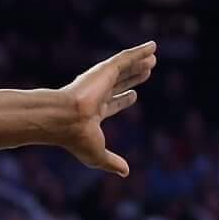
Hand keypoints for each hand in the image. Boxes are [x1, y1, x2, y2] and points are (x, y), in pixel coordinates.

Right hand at [55, 43, 155, 177]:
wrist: (65, 120)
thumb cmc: (76, 139)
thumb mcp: (98, 155)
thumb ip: (112, 162)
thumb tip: (125, 173)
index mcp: (94, 112)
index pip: (112, 103)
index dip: (124, 100)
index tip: (134, 95)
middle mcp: (96, 94)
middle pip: (120, 83)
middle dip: (133, 77)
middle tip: (147, 71)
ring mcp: (100, 81)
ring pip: (124, 69)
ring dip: (139, 63)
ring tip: (153, 57)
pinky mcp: (104, 70)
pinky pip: (126, 58)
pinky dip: (140, 52)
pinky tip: (152, 46)